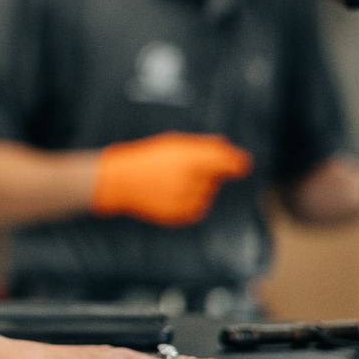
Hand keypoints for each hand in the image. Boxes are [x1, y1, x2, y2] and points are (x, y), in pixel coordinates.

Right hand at [91, 132, 250, 225]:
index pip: (229, 162)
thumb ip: (203, 145)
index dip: (236, 161)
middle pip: (217, 177)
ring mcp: (187, 200)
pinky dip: (190, 200)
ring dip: (199, 186)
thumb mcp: (173, 142)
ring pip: (208, 192)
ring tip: (173, 180)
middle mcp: (193, 180)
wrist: (118, 183)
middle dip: (208, 171)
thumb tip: (227, 146)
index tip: (240, 163)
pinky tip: (171, 192)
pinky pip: (197, 207)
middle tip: (184, 166)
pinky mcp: (182, 215)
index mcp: (191, 158)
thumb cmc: (145, 158)